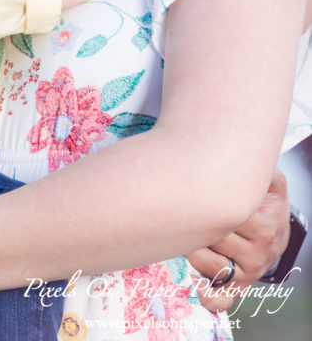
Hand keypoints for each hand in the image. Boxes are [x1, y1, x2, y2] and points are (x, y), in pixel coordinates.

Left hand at [187, 169, 289, 311]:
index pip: (225, 217)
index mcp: (265, 228)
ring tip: (187, 231)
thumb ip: (263, 170)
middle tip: (182, 209)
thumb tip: (245, 162)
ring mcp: (248, 275)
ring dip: (191, 247)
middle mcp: (258, 255)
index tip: (194, 192)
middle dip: (194, 222)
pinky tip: (194, 278)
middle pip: (212, 238)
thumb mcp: (273, 184)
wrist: (278, 231)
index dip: (205, 203)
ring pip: (206, 264)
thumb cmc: (268, 204)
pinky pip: (219, 298)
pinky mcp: (238, 288)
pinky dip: (205, 292)